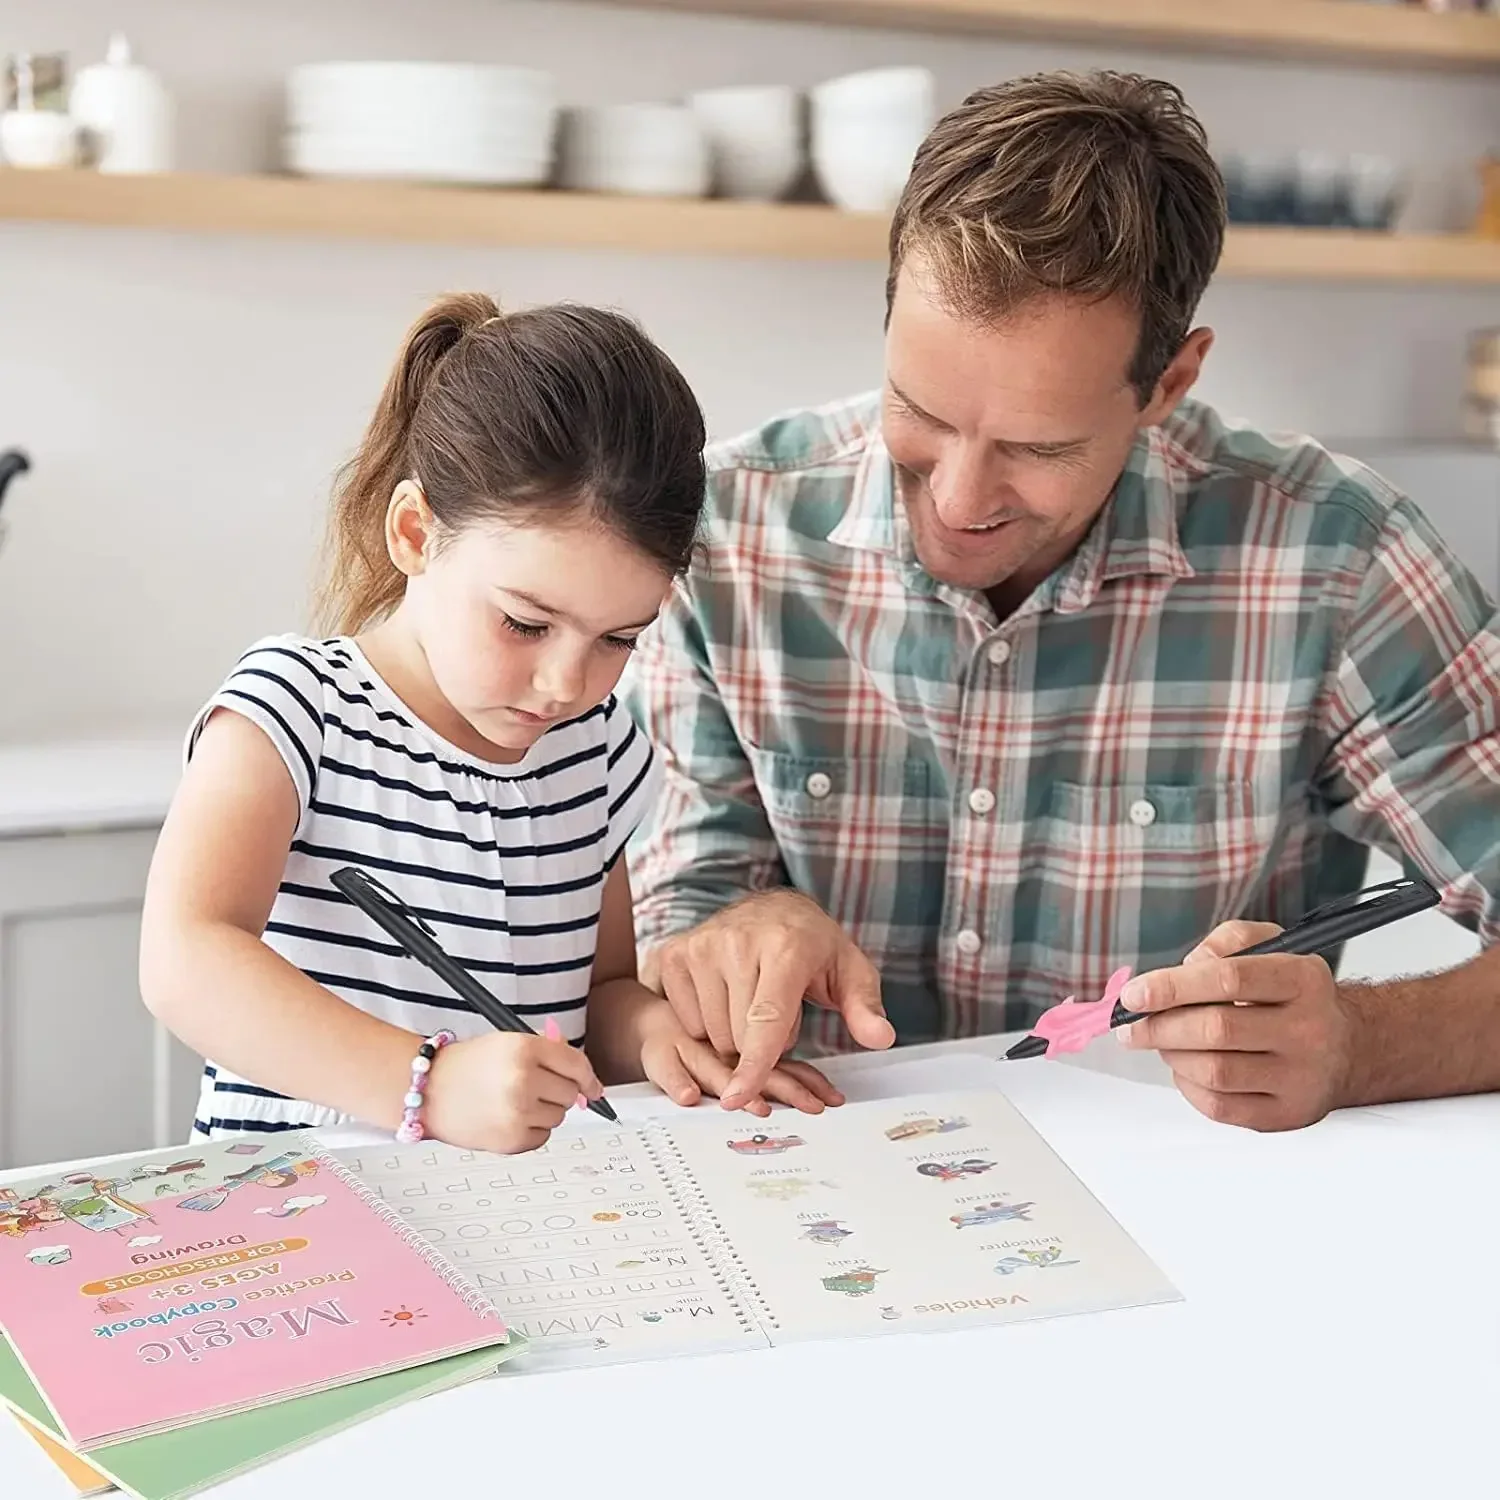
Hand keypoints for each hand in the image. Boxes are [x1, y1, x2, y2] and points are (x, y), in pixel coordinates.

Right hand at [424, 1031, 602, 1153]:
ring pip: (559, 1116)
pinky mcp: (512, 1140)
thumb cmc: (466, 1064)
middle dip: (559, 1090)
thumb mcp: (509, 1042)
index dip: (589, 1078)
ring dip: (544, 1110)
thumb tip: (587, 1081)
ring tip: (513, 1100)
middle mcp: (523, 1080)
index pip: (577, 1065)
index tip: (593, 1087)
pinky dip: (531, 1129)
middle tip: (533, 1086)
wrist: (428, 1090)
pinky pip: (543, 1136)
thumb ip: (550, 1053)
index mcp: (525, 1049)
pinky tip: (507, 1117)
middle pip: (571, 1093)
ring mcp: (518, 1113)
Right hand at [650, 890, 894, 1108]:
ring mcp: (701, 945)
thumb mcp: (850, 973)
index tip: (738, 1097)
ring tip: (753, 1003)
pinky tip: (725, 996)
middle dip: (761, 1045)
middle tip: (780, 1014)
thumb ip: (864, 1008)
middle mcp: (737, 941)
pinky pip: (687, 1020)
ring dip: (733, 1035)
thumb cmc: (813, 946)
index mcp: (785, 947)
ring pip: (711, 1032)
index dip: (755, 1063)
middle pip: (738, 1036)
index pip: (767, 1018)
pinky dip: (707, 1022)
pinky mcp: (676, 953)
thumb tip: (880, 1038)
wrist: (772, 908)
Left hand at [1118, 920, 1358, 1130]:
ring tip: (1163, 1041)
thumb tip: (1187, 966)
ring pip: (1214, 1071)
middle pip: (1216, 1029)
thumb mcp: (1272, 946)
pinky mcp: (1288, 1114)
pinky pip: (1221, 1107)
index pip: (1229, 978)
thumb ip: (1227, 942)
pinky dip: (1189, 1086)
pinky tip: (1187, 1068)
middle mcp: (1308, 1029)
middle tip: (1131, 1025)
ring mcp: (1301, 1077)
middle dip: (1159, 1026)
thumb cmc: (1294, 995)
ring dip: (1172, 1055)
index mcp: (1302, 980)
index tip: (1134, 994)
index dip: (1172, 986)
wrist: (1348, 1046)